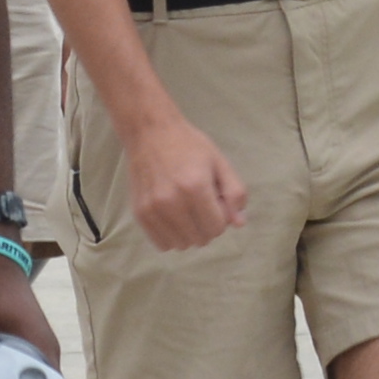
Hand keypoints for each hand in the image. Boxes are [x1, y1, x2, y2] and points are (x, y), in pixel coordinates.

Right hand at [118, 106, 249, 254]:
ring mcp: (153, 209)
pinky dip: (171, 236)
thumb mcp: (219, 162)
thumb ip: (234, 192)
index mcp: (196, 188)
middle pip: (200, 239)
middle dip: (207, 226)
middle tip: (201, 205)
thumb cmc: (189, 145)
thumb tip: (239, 223)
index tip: (216, 203)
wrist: (150, 133)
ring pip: (181, 245)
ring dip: (189, 233)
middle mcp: (172, 202)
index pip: (217, 228)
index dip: (222, 218)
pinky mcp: (139, 213)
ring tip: (186, 210)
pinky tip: (173, 218)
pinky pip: (161, 244)